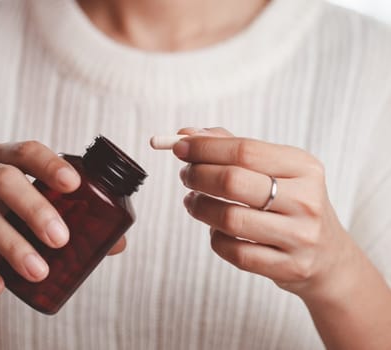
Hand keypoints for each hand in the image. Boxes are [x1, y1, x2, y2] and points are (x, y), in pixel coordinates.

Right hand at [0, 141, 125, 295]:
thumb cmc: (1, 216)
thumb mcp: (30, 210)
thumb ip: (70, 220)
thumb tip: (117, 243)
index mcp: (3, 157)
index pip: (27, 150)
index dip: (50, 164)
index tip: (75, 186)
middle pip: (4, 180)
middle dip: (35, 209)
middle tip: (61, 240)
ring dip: (12, 245)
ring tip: (38, 272)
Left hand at [174, 127, 358, 299]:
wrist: (327, 256)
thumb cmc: (289, 203)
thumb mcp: (274, 169)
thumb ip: (230, 147)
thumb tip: (186, 134)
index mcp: (303, 167)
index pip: (244, 150)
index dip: (204, 148)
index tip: (179, 147)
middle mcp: (305, 200)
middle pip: (233, 182)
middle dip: (197, 175)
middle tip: (185, 175)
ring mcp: (298, 237)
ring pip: (229, 219)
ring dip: (200, 207)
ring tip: (193, 201)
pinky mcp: (287, 267)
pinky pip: (234, 252)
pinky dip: (215, 238)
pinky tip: (215, 229)